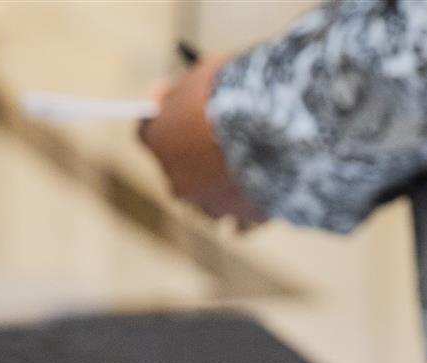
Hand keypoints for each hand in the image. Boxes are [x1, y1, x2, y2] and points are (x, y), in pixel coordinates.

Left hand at [139, 53, 267, 224]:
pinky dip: (246, 209)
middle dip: (195, 162)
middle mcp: (175, 180)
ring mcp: (208, 203)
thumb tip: (155, 96)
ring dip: (220, 189)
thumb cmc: (236, 91)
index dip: (169, 123)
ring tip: (246, 168)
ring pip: (207, 201)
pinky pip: (239, 221)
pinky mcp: (240, 218)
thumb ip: (175, 92)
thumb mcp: (201, 76)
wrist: (277, 122)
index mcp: (158, 140)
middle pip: (179, 173)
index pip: (149, 134)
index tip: (184, 115)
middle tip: (220, 142)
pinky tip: (258, 193)